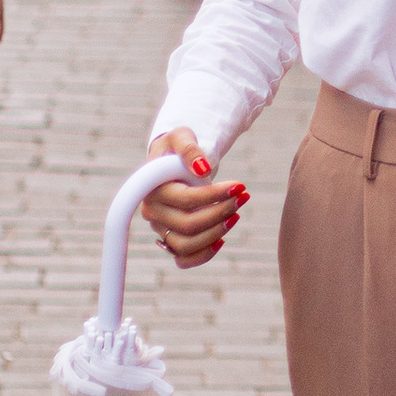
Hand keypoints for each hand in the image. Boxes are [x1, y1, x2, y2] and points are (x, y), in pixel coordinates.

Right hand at [141, 128, 248, 269]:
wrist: (171, 162)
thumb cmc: (177, 149)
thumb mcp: (181, 136)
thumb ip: (189, 148)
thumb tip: (203, 168)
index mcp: (152, 189)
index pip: (185, 199)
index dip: (213, 196)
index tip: (240, 185)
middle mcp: (152, 212)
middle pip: (188, 225)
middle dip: (221, 212)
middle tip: (243, 196)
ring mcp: (160, 228)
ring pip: (186, 245)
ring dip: (216, 233)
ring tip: (237, 214)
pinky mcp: (169, 239)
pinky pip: (183, 259)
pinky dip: (203, 255)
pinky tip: (222, 240)